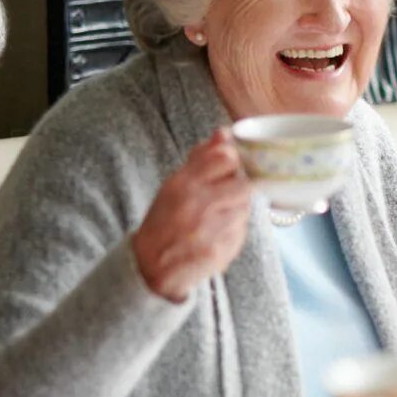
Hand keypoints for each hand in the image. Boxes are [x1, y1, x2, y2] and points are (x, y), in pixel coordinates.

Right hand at [131, 128, 252, 301]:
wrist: (151, 264)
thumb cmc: (166, 218)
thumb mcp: (176, 183)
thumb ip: (202, 157)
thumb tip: (225, 132)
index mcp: (183, 184)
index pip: (226, 158)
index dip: (234, 163)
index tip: (229, 170)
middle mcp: (197, 205)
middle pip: (244, 185)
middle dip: (239, 189)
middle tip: (226, 197)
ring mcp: (210, 230)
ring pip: (245, 209)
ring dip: (237, 210)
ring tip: (217, 218)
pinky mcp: (221, 251)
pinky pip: (241, 232)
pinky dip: (234, 231)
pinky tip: (216, 234)